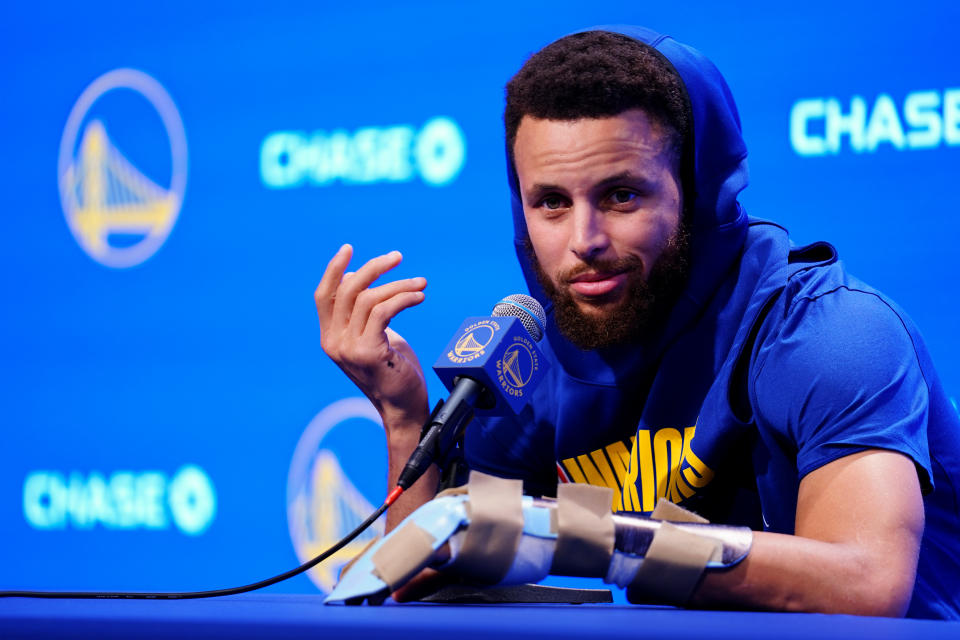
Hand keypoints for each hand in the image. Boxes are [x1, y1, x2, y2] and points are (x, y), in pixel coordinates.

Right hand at [315, 245, 429, 427]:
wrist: (403, 408)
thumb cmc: (394, 372)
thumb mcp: (374, 336)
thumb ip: (363, 312)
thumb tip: (358, 277)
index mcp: (330, 337)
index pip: (323, 295)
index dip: (334, 269)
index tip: (349, 248)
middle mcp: (333, 342)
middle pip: (347, 290)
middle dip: (373, 268)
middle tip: (397, 257)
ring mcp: (348, 348)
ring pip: (369, 298)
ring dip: (399, 285)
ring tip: (420, 283)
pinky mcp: (368, 352)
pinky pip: (384, 311)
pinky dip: (404, 298)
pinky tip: (419, 297)